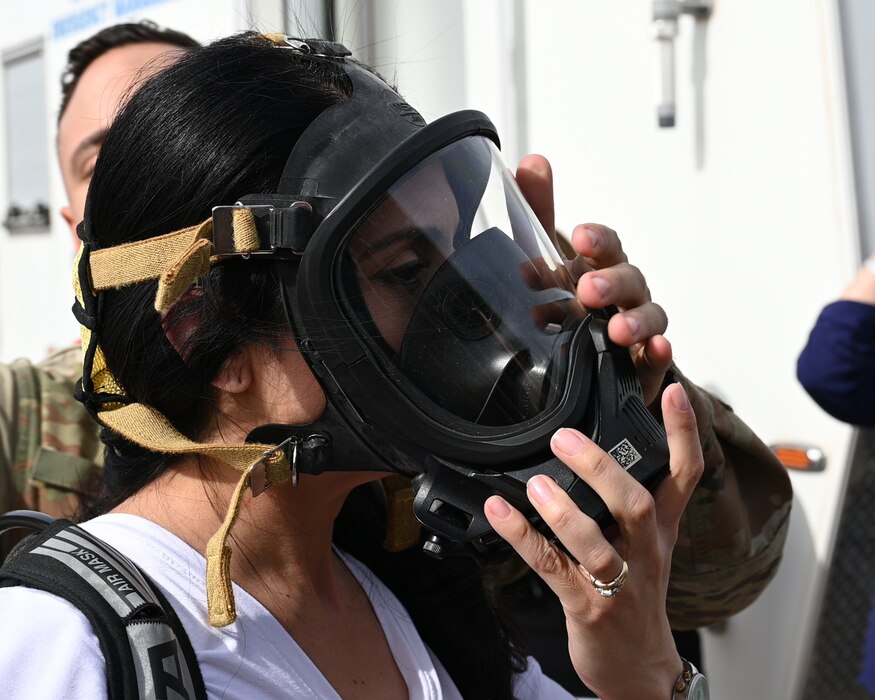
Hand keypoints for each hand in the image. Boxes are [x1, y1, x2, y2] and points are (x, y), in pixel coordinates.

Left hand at [483, 383, 702, 698]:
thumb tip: (600, 442)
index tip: (673, 389)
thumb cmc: (637, 594)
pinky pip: (552, 568)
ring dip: (564, 511)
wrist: (639, 667)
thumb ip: (633, 497)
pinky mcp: (588, 606)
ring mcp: (619, 581)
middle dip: (603, 468)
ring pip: (596, 542)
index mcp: (662, 528)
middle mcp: (645, 550)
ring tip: (536, 483)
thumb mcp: (649, 544)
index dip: (682, 432)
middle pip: (637, 502)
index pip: (685, 474)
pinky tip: (498, 512)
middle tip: (566, 437)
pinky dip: (523, 539)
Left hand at [516, 155, 671, 404]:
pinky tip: (656, 351)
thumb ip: (539, 213)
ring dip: (638, 321)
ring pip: (651, 318)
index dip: (598, 241)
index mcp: (601, 267)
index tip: (580, 237)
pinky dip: (660, 355)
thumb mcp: (549, 260)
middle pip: (630, 280)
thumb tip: (531, 163)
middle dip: (612, 283)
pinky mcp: (642, 368)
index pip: (606, 246)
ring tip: (618, 331)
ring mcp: (636, 331)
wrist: (585, 365)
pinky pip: (658, 360)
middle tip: (587, 291)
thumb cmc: (573, 305)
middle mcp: (623, 296)